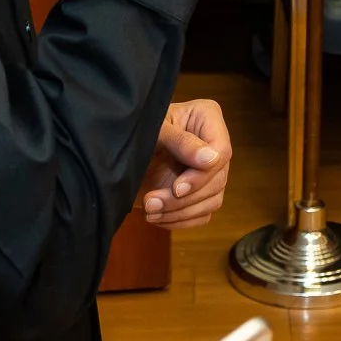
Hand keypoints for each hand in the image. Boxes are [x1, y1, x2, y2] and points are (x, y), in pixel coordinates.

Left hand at [141, 99, 231, 228]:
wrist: (118, 151)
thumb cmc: (137, 130)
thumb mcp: (154, 130)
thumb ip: (181, 141)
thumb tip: (212, 158)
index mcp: (208, 119)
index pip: (221, 151)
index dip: (202, 174)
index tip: (177, 188)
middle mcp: (214, 145)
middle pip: (217, 180)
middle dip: (184, 198)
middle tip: (152, 202)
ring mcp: (209, 171)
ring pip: (212, 201)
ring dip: (180, 212)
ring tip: (150, 210)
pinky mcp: (199, 193)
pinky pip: (201, 215)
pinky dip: (179, 220)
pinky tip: (157, 216)